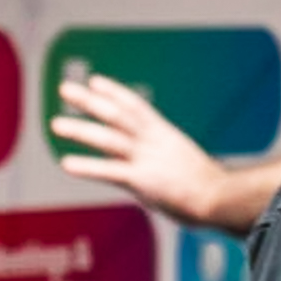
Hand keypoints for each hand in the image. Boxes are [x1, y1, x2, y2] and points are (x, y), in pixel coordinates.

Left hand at [51, 68, 273, 228]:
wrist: (224, 198)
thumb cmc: (213, 190)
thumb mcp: (188, 167)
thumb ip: (169, 165)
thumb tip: (164, 174)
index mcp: (166, 136)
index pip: (136, 106)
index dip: (114, 92)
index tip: (96, 81)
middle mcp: (154, 142)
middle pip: (117, 115)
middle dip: (90, 100)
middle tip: (66, 88)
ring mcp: (147, 159)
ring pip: (108, 139)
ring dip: (81, 129)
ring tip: (56, 124)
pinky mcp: (143, 180)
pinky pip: (110, 171)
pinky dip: (88, 166)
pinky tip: (67, 163)